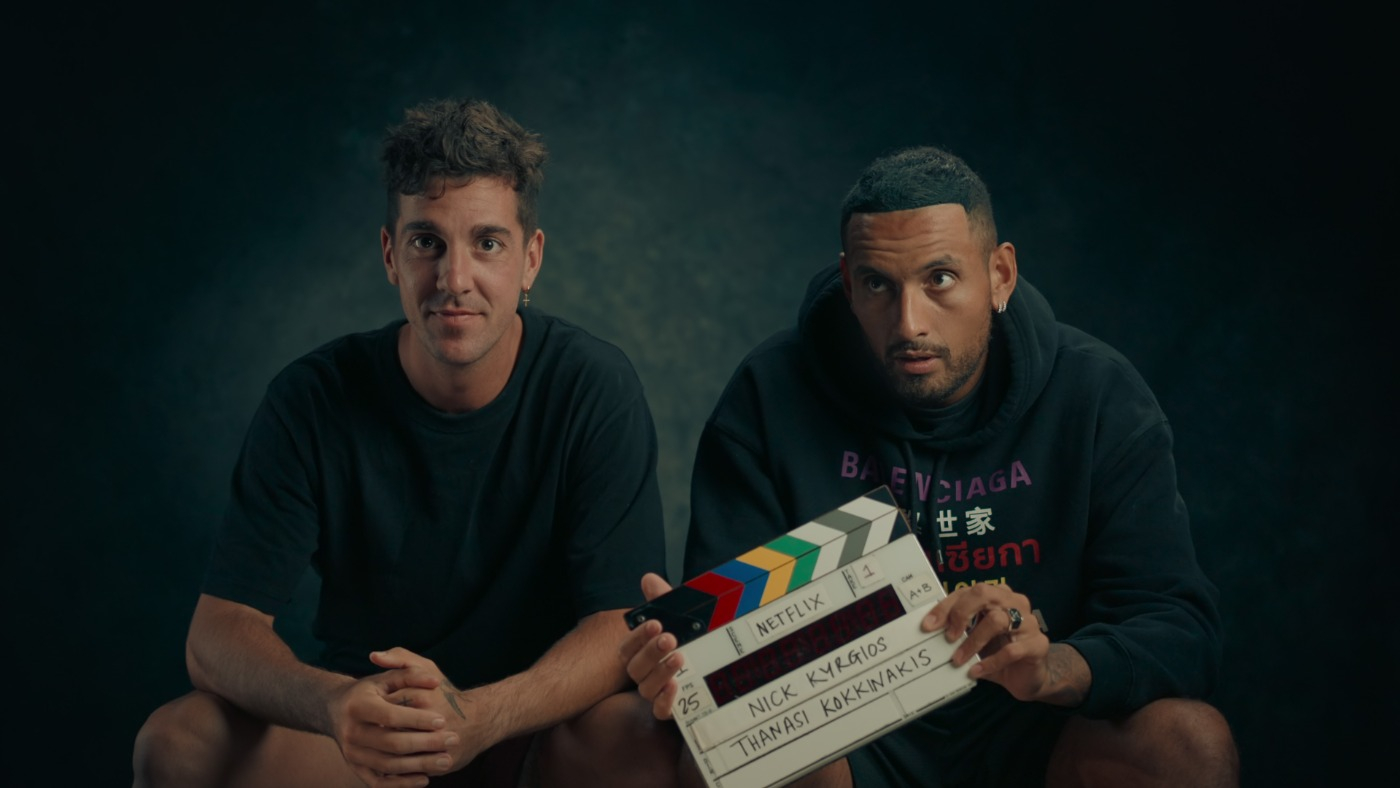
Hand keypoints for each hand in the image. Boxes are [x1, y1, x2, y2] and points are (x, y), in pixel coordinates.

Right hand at [324, 657, 458, 787]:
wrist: (336, 710)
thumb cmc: (370, 691)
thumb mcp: (386, 677)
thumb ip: (410, 674)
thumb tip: (435, 682)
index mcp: (358, 706)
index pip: (391, 716)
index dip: (417, 720)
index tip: (442, 720)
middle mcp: (351, 732)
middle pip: (392, 743)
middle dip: (426, 743)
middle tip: (453, 740)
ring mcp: (352, 753)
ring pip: (388, 765)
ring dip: (419, 765)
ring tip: (447, 760)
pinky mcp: (355, 768)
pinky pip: (378, 783)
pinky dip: (401, 785)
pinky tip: (424, 779)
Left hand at [371, 648, 501, 774]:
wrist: (482, 720)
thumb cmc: (446, 693)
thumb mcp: (426, 668)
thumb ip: (400, 658)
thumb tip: (373, 656)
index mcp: (422, 697)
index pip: (385, 708)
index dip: (376, 713)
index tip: (373, 714)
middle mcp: (430, 721)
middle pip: (389, 732)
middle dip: (378, 734)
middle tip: (373, 733)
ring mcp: (436, 745)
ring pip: (398, 755)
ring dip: (386, 753)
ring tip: (381, 747)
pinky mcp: (441, 764)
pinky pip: (409, 770)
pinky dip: (398, 769)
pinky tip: (392, 761)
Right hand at [620, 573, 683, 719]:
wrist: (718, 670)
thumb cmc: (693, 642)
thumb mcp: (683, 618)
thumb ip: (664, 601)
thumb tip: (648, 578)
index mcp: (643, 653)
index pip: (628, 647)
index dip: (639, 636)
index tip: (655, 623)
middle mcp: (646, 674)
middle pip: (635, 667)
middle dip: (651, 651)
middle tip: (670, 638)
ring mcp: (657, 693)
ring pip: (646, 688)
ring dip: (660, 672)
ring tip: (679, 658)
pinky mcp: (672, 710)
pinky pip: (660, 711)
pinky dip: (665, 701)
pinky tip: (676, 686)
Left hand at [921, 582, 1053, 701]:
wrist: (1029, 678)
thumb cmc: (998, 653)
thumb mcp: (975, 639)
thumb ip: (959, 631)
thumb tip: (930, 631)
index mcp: (998, 595)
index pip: (968, 592)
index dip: (946, 606)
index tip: (928, 625)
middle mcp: (1016, 602)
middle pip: (984, 594)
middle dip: (961, 613)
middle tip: (948, 636)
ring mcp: (1029, 622)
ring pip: (996, 621)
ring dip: (972, 642)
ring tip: (957, 659)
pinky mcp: (1038, 644)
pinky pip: (1011, 650)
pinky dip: (989, 662)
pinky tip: (976, 671)